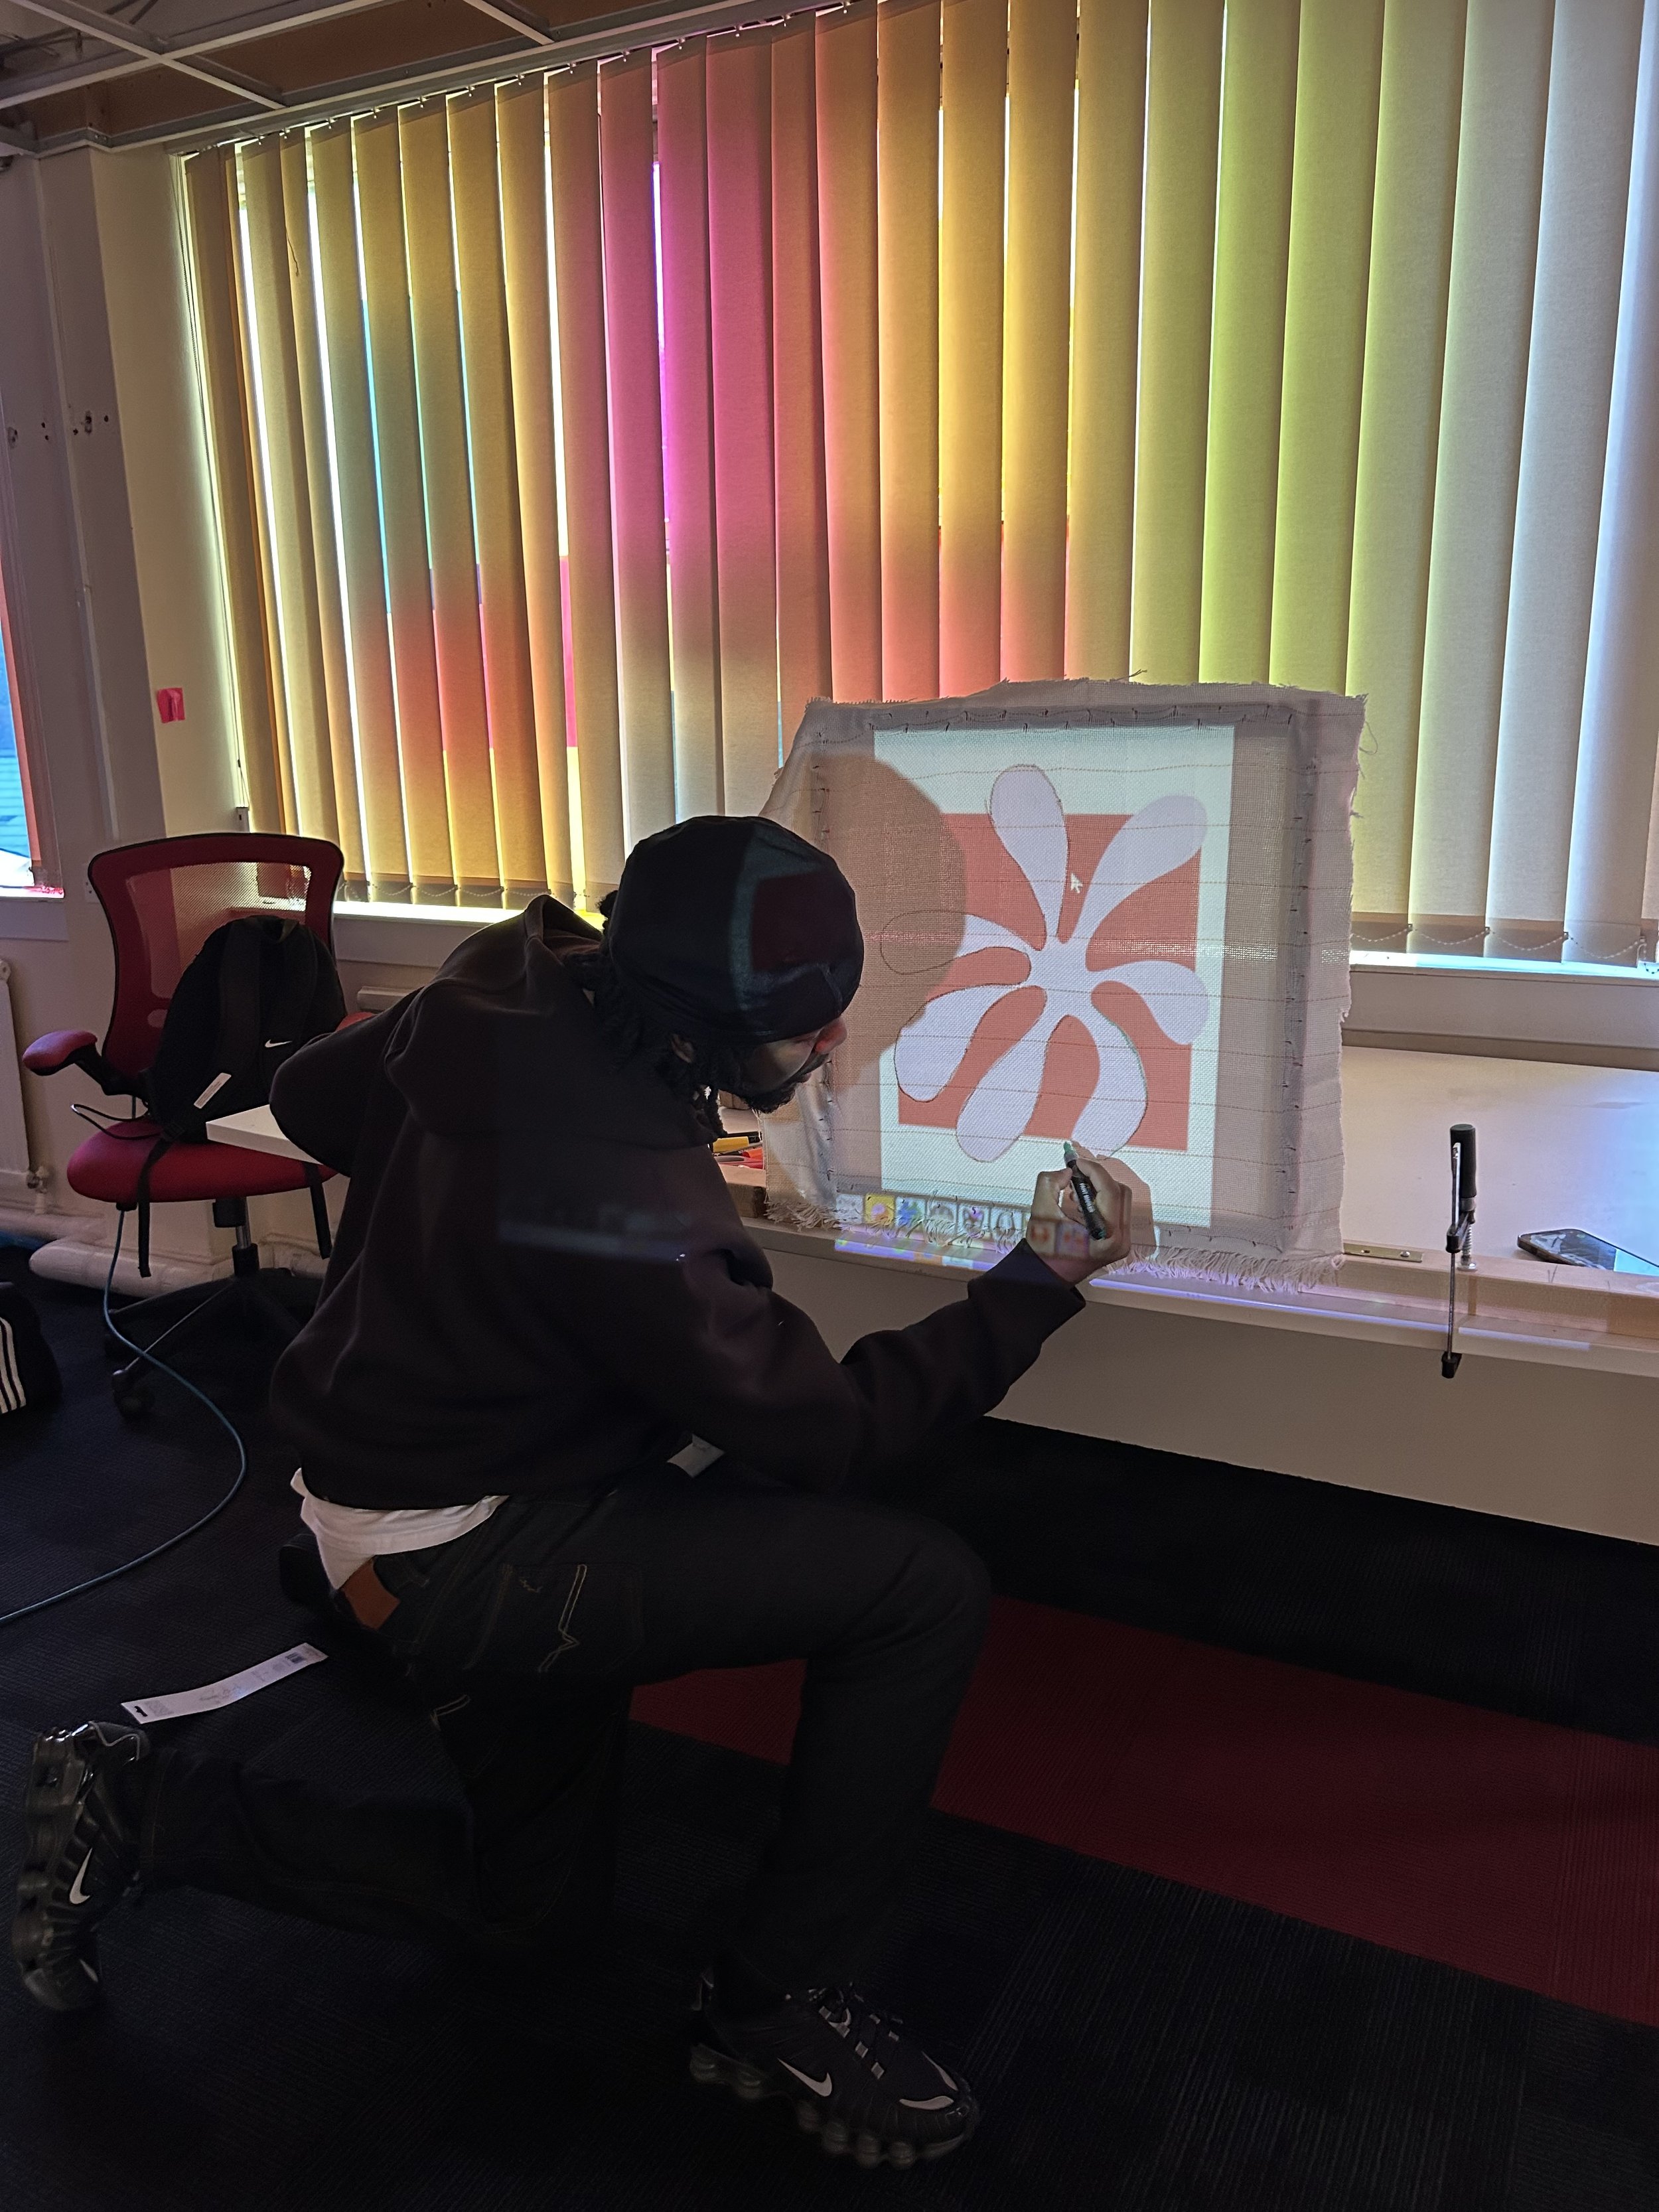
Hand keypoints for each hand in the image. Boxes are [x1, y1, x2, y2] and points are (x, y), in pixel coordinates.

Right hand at [1027, 1144, 1145, 1284]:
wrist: (1047, 1276)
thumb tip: (1068, 1171)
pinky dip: (1101, 1199)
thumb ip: (1049, 1183)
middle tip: (1076, 1173)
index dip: (1093, 1170)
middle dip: (1097, 1178)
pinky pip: (1116, 1209)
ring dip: (1099, 1188)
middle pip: (1119, 1192)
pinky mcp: (1119, 1241)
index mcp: (1107, 1237)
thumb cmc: (1044, 1250)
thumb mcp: (1040, 1211)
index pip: (1110, 1191)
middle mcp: (1121, 1241)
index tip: (1076, 1162)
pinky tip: (1081, 1202)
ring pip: (1120, 1198)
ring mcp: (1123, 1242)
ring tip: (1075, 1192)